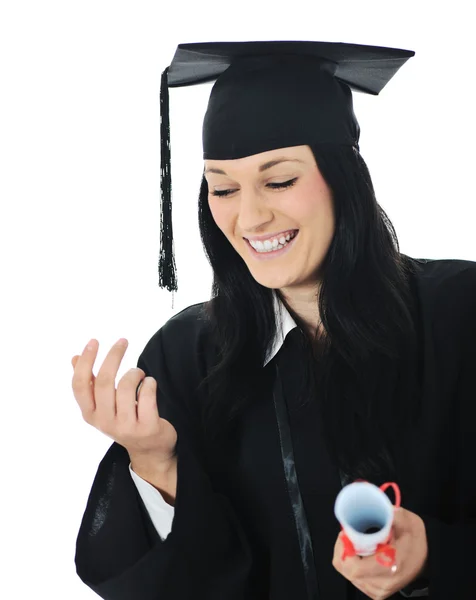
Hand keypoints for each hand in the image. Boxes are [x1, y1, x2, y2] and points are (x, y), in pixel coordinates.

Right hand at [71, 338, 176, 463]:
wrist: (150, 450)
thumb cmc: (125, 418)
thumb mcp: (104, 404)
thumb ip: (90, 383)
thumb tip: (74, 357)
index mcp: (90, 414)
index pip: (80, 385)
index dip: (86, 361)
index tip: (94, 341)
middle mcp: (105, 422)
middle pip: (104, 381)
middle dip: (114, 356)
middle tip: (123, 341)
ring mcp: (126, 426)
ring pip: (128, 385)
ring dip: (136, 372)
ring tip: (140, 375)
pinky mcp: (147, 427)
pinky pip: (147, 393)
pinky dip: (150, 383)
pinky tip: (150, 385)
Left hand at [332, 506, 427, 599]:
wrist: (429, 558)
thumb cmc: (416, 539)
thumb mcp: (408, 522)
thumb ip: (393, 515)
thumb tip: (380, 505)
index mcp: (389, 568)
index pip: (354, 568)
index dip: (343, 550)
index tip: (345, 533)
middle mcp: (383, 584)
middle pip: (347, 571)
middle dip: (342, 551)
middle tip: (346, 535)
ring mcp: (379, 591)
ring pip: (348, 576)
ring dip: (346, 558)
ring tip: (352, 543)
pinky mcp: (377, 593)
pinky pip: (355, 581)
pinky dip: (351, 566)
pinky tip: (358, 554)